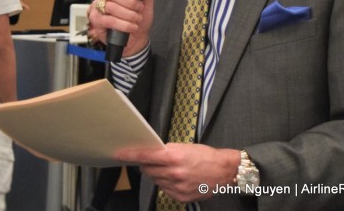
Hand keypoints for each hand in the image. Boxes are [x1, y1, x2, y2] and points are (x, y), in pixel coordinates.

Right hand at [87, 0, 153, 56]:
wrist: (138, 36)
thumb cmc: (140, 15)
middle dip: (131, 3)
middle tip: (139, 9)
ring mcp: (97, 7)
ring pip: (111, 7)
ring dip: (129, 15)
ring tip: (136, 19)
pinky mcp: (96, 21)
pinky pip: (108, 20)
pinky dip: (124, 25)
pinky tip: (131, 27)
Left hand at [115, 143, 238, 202]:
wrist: (223, 171)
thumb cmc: (204, 156)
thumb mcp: (183, 147)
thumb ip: (165, 151)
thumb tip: (149, 153)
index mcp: (174, 157)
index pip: (145, 156)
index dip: (130, 155)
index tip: (119, 154)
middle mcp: (174, 173)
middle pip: (148, 169)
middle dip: (147, 164)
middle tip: (153, 160)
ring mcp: (177, 187)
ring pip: (155, 180)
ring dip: (158, 174)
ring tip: (171, 169)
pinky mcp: (180, 197)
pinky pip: (164, 189)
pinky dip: (166, 183)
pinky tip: (177, 178)